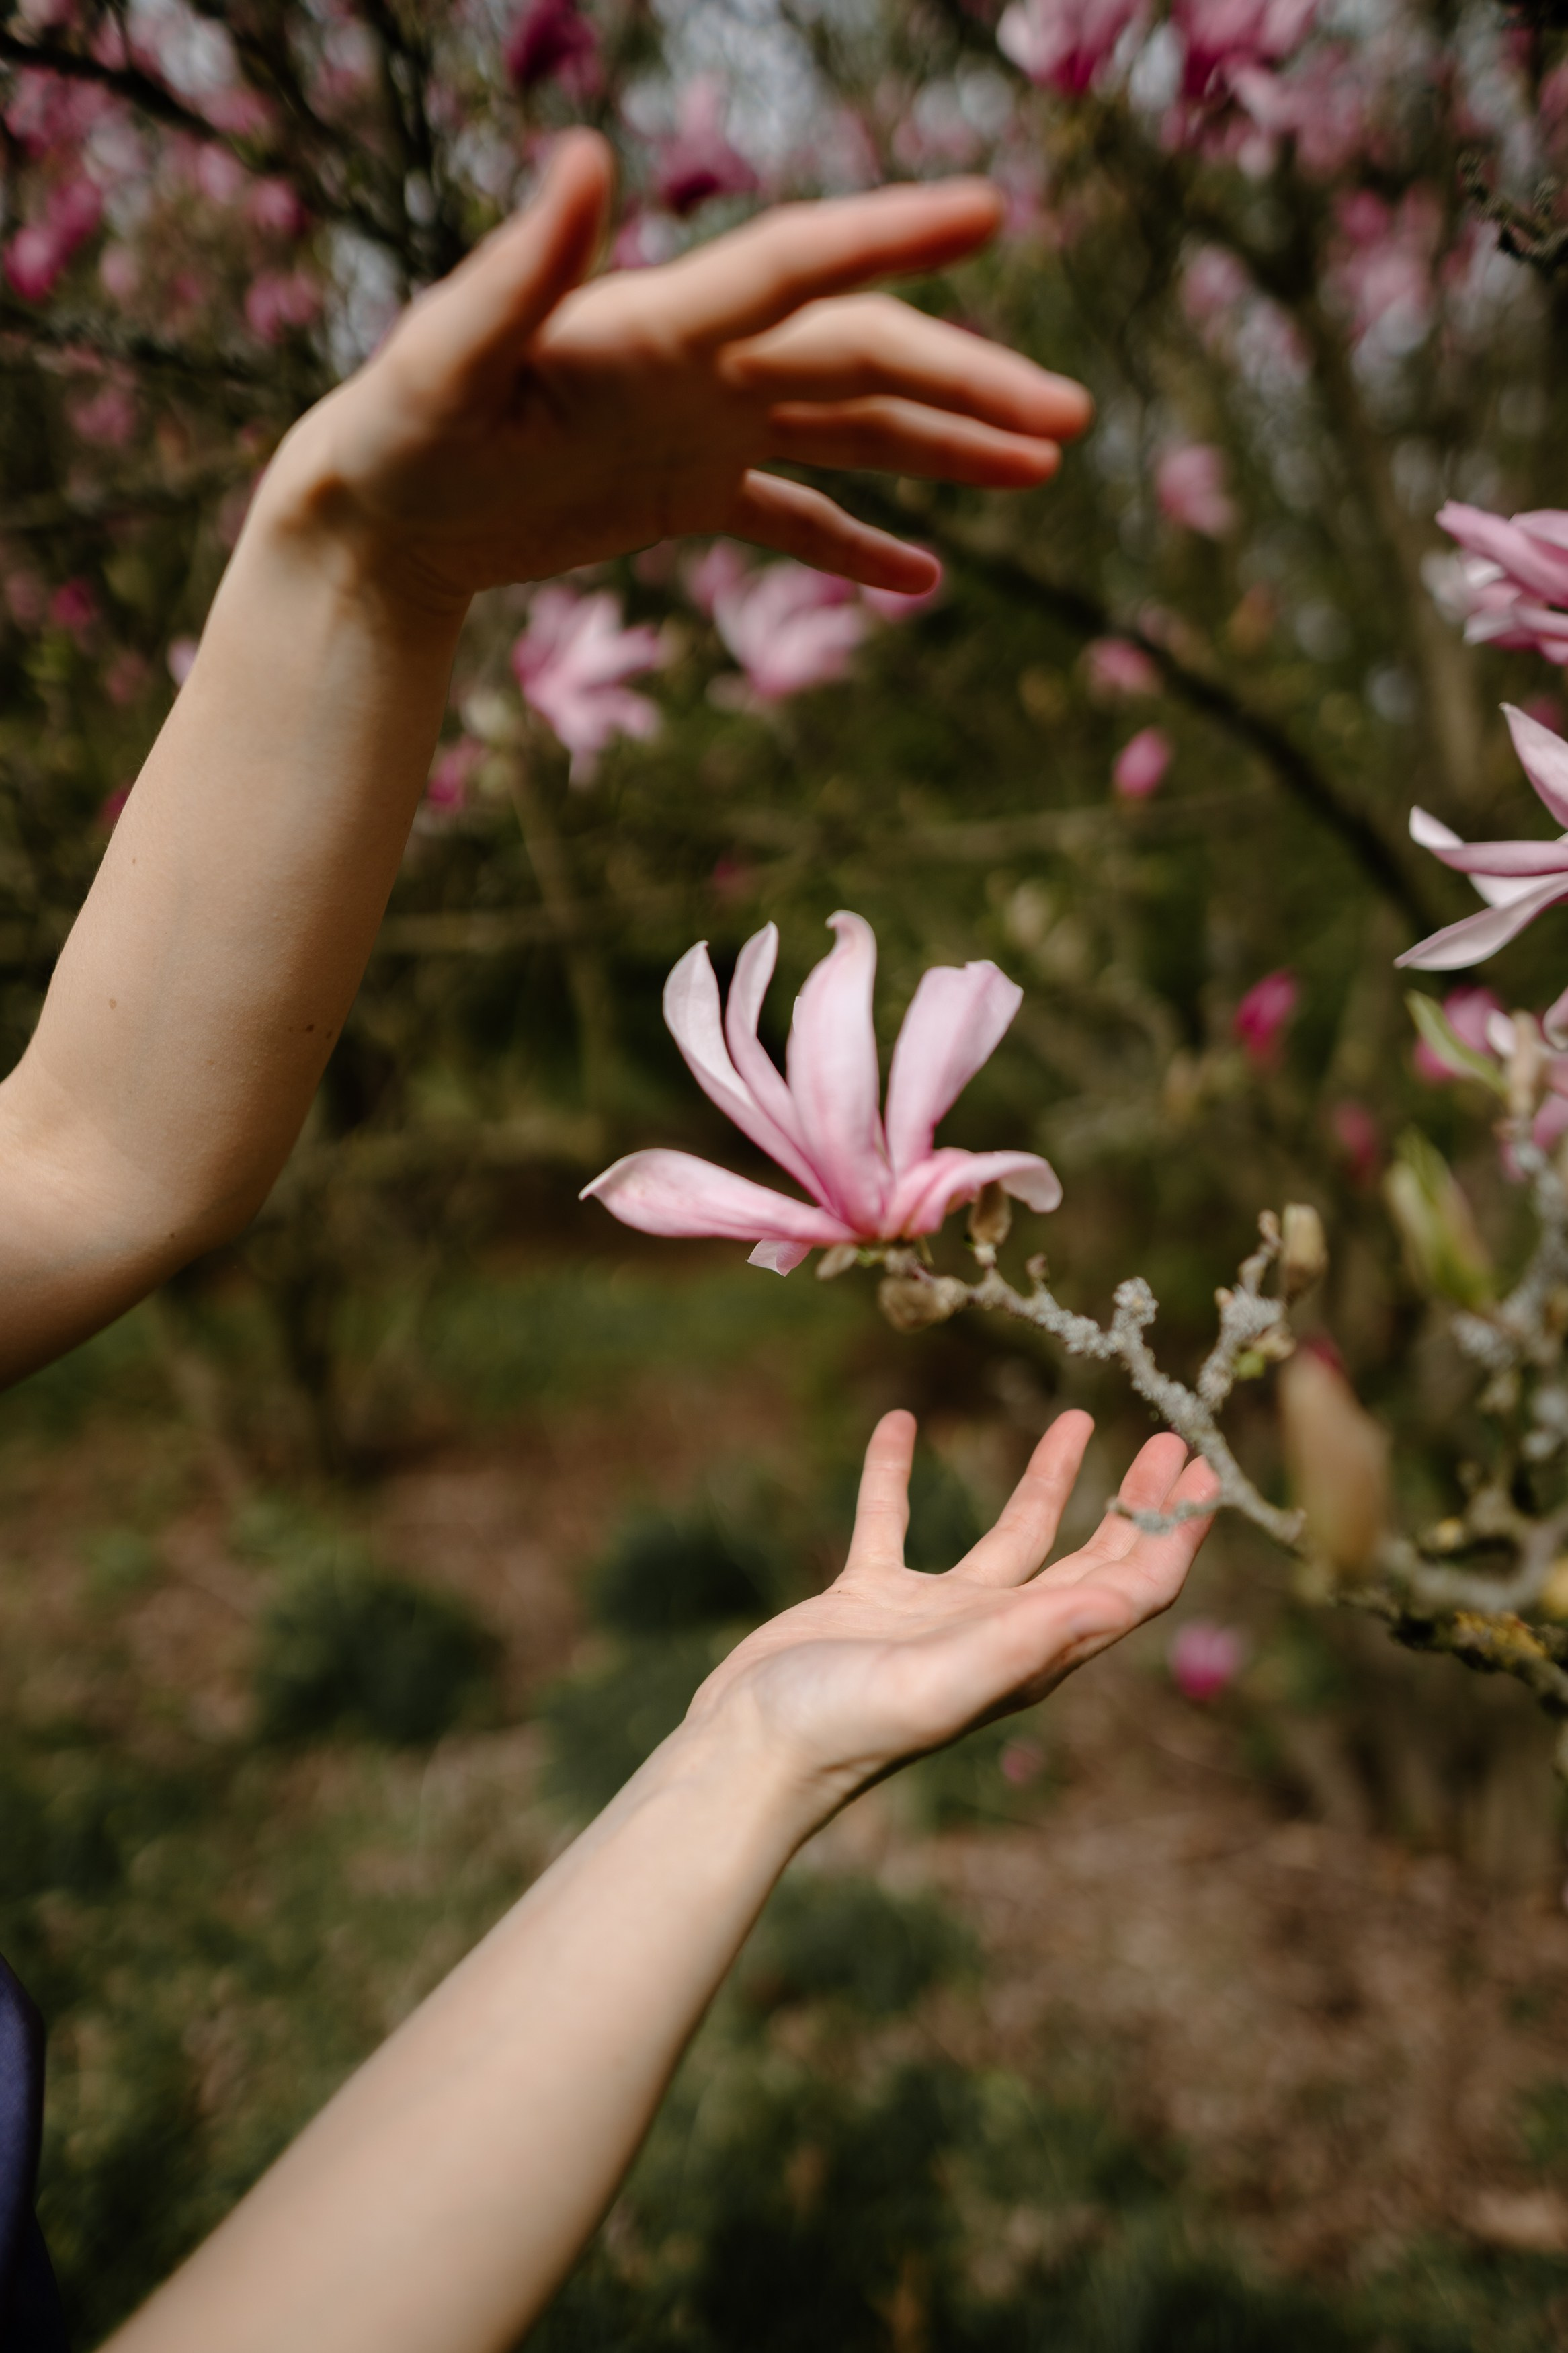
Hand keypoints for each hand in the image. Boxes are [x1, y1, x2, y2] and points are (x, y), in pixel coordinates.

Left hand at [284, 132, 1092, 609]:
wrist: (379, 511)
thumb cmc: (399, 427)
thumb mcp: (450, 357)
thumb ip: (523, 268)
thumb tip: (586, 158)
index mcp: (662, 323)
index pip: (801, 268)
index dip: (893, 241)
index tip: (987, 214)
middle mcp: (702, 363)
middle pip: (862, 358)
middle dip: (969, 384)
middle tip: (1070, 417)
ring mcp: (703, 428)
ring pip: (852, 430)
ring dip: (946, 448)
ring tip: (1043, 467)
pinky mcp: (685, 496)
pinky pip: (795, 520)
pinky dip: (857, 547)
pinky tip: (927, 581)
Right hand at [687, 1409, 1217, 1820]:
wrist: (744, 1753)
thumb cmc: (842, 1729)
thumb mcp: (940, 1683)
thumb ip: (1023, 1643)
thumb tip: (1118, 1606)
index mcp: (1028, 1655)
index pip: (1128, 1591)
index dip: (1175, 1537)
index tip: (1206, 1473)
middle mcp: (995, 1633)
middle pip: (1089, 1561)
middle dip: (1137, 1506)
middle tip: (1173, 1444)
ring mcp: (932, 1613)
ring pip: (1010, 1536)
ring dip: (1048, 1480)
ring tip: (1079, 1418)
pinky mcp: (869, 1596)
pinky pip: (892, 1519)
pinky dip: (897, 1472)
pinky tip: (901, 1425)